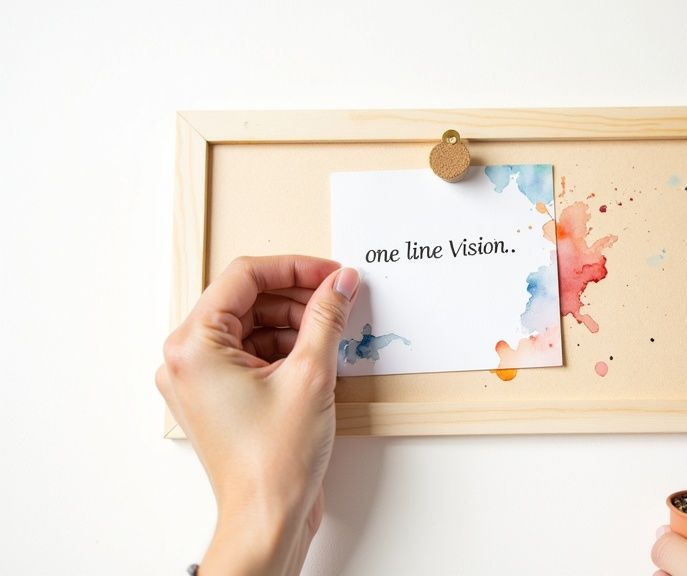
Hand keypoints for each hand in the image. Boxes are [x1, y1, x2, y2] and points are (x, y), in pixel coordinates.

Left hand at [156, 256, 359, 575]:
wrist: (267, 519)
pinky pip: (252, 355)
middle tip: (339, 299)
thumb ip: (327, 318)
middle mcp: (187, 360)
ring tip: (333, 331)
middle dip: (297, 298)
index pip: (244, 278)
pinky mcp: (220, 398)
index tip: (332, 273)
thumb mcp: (310, 374)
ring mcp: (202, 381)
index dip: (295, 268)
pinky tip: (319, 355)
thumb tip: (341, 283)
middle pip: (247, 301)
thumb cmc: (273, 462)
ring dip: (294, 324)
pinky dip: (285, 349)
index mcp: (193, 346)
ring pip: (252, 327)